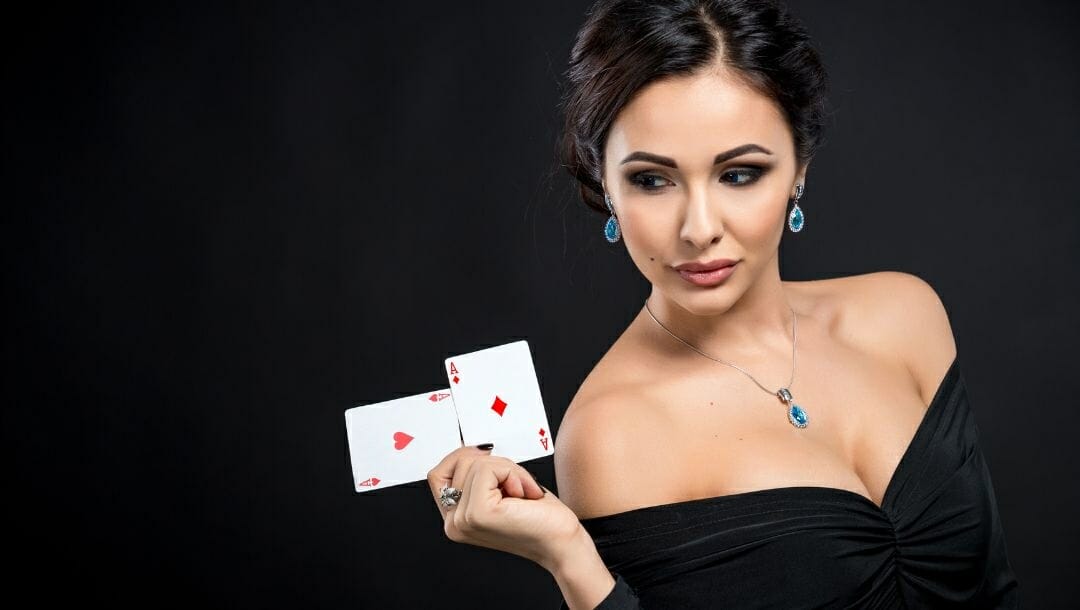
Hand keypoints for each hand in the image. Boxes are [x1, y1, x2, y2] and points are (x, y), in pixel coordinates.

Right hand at [427, 444, 583, 571]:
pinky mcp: (478, 514)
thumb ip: (478, 476)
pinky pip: (487, 469)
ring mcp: (462, 521)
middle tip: (517, 486)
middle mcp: (453, 524)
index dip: (461, 458)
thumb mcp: (501, 490)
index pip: (438, 474)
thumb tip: (472, 449)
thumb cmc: (540, 517)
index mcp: (455, 520)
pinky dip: (512, 473)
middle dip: (495, 463)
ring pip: (475, 463)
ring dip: (508, 469)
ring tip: (522, 493)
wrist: (562, 541)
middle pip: (458, 463)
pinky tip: (524, 495)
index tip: (486, 457)